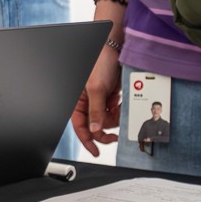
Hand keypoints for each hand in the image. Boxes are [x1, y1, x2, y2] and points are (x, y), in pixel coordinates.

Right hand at [71, 39, 121, 155]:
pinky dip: (121, 111)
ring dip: (115, 119)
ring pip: (107, 120)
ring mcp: (101, 100)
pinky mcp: (112, 97)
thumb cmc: (99, 63)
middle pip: (95, 126)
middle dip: (105, 130)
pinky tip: (122, 104)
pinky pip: (116, 111)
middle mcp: (88, 103)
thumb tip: (94, 130)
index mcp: (78, 102)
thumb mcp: (96, 89)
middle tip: (114, 137)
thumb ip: (96, 111)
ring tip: (119, 111)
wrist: (115, 49)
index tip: (95, 152)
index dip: (87, 141)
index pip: (80, 127)